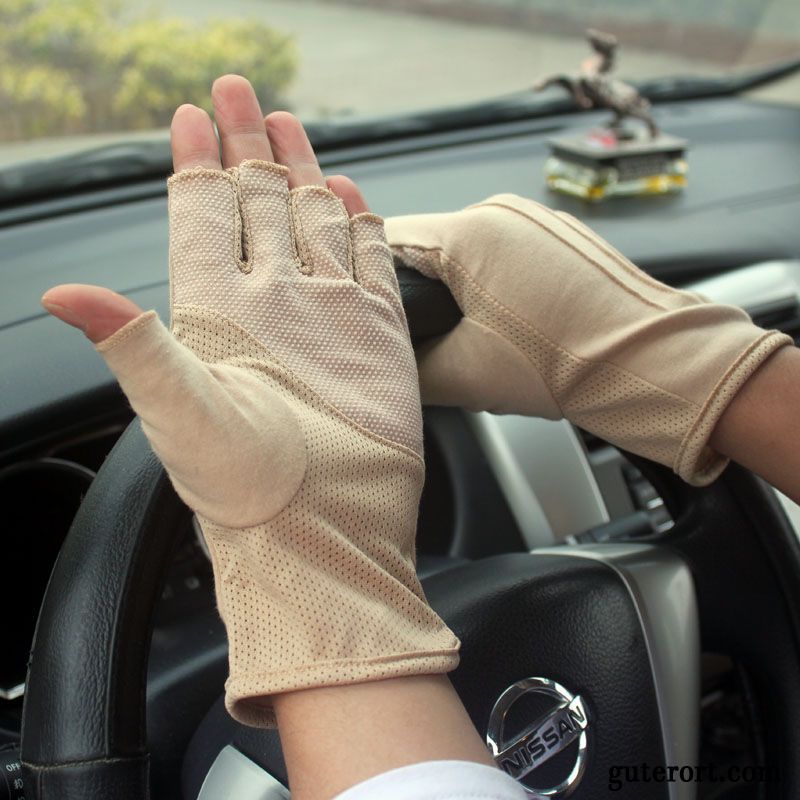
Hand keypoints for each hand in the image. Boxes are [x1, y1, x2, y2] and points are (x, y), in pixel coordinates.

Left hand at [42, 75, 458, 726]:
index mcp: (217, 313)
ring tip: (286, 125)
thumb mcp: (177, 414)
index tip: (189, 111)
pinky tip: (351, 195)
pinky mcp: (375, 334)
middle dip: (243, 144)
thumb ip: (132, 343)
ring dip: (298, 171)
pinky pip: (367, 262)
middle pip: (253, 203)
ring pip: (309, 222)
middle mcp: (269, 305)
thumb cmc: (249, 491)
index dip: (194, 161)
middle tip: (237, 90)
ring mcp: (325, 314)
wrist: (327, 530)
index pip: (201, 215)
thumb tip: (61, 294)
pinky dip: (360, 225)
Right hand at [385, 195, 791, 484]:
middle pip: (427, 243)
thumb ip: (406, 364)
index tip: (366, 304)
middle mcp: (501, 212)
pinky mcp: (558, 234)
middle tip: (426, 334)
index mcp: (469, 234)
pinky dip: (492, 280)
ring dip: (456, 285)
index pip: (386, 239)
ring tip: (477, 334)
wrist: (648, 364)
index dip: (369, 275)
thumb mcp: (464, 375)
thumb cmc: (567, 365)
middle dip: (418, 287)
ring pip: (466, 247)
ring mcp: (535, 219)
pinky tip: (510, 321)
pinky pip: (503, 249)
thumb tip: (385, 362)